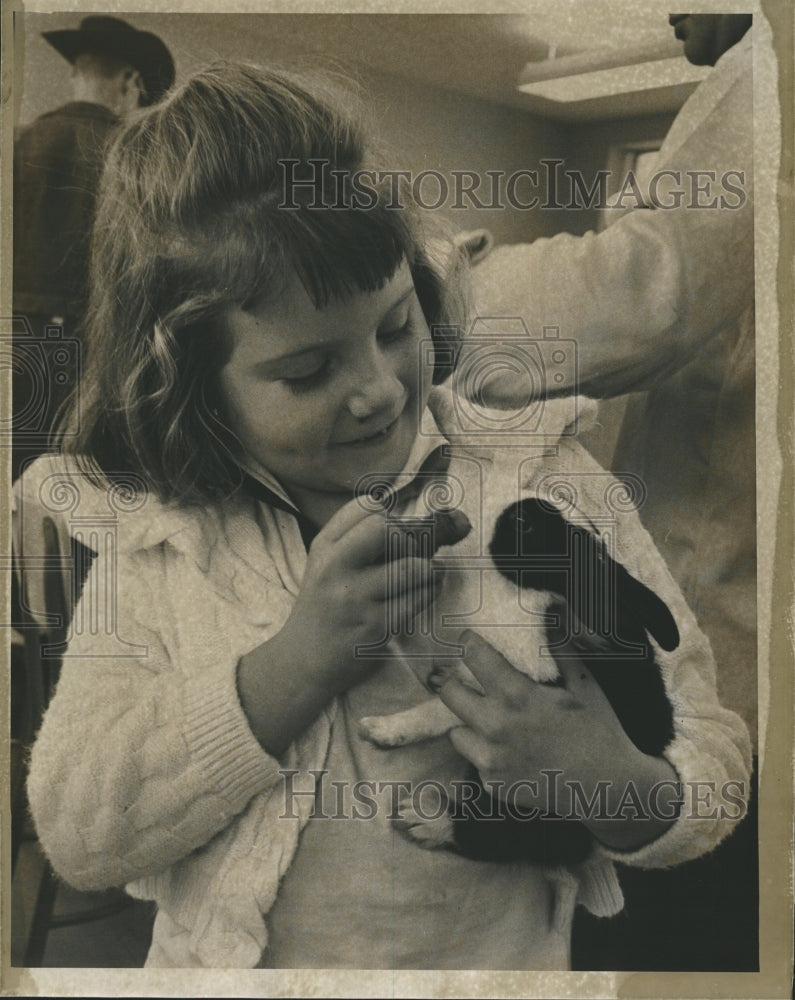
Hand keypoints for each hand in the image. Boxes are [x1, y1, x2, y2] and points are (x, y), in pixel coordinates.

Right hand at [284, 497, 439, 691]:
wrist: (302, 661)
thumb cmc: (326, 608)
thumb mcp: (329, 565)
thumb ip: (363, 539)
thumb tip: (433, 519)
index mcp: (324, 546)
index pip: (366, 506)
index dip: (393, 514)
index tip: (400, 531)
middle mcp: (335, 567)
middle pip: (385, 528)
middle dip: (411, 538)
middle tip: (414, 554)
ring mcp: (354, 598)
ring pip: (411, 567)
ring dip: (429, 570)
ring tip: (427, 575)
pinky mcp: (375, 626)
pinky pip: (418, 599)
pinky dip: (429, 593)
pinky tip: (422, 595)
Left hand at [436, 630, 679, 848]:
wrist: (611, 789)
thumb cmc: (600, 732)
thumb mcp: (585, 684)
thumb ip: (561, 646)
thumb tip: (553, 608)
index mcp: (517, 696)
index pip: (474, 657)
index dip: (469, 644)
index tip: (469, 641)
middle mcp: (496, 727)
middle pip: (449, 693)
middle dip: (453, 681)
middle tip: (464, 678)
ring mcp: (491, 760)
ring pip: (456, 731)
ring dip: (468, 722)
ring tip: (489, 718)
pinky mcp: (494, 785)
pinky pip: (475, 761)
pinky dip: (486, 752)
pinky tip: (509, 750)